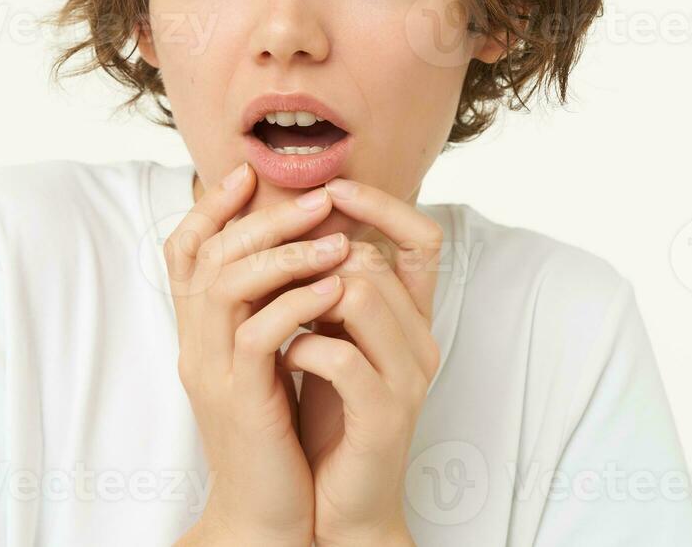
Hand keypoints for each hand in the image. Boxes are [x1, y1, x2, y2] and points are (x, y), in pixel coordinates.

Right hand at [166, 162, 352, 546]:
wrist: (266, 516)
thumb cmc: (274, 439)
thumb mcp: (263, 365)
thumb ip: (264, 313)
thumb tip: (292, 253)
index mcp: (197, 334)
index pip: (183, 253)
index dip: (209, 207)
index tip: (247, 174)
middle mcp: (195, 346)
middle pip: (208, 256)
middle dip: (262, 218)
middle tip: (316, 196)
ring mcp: (211, 373)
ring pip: (226, 285)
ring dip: (283, 252)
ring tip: (334, 237)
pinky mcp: (240, 401)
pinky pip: (258, 335)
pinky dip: (295, 303)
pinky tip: (333, 288)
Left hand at [280, 177, 442, 545]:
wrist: (339, 503)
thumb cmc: (328, 415)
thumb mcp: (330, 338)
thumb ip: (328, 288)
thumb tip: (296, 221)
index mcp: (412, 318)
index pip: (423, 237)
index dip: (380, 205)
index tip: (330, 188)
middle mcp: (421, 340)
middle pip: (375, 259)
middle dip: (313, 252)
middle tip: (268, 260)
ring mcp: (409, 377)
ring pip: (360, 293)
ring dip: (300, 294)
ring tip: (268, 309)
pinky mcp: (385, 414)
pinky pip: (340, 356)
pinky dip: (299, 346)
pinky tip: (279, 355)